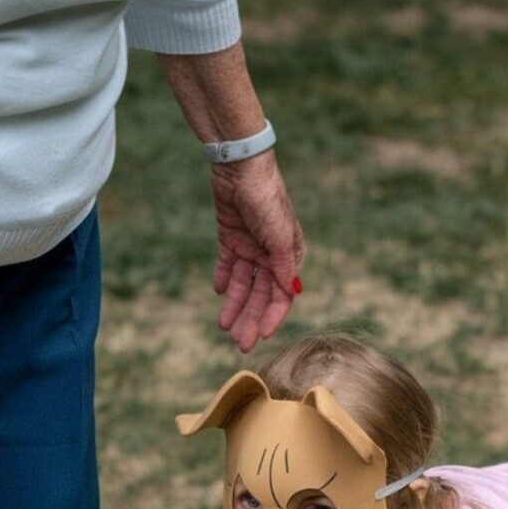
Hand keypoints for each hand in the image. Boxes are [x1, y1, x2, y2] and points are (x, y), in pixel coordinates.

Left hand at [209, 150, 303, 352]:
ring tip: (222, 325)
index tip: (259, 336)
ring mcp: (249, 246)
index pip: (281, 295)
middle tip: (238, 343)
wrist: (240, 165)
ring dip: (234, 305)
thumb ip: (282, 265)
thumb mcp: (279, 234)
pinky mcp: (230, 237)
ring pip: (242, 284)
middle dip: (250, 318)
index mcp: (287, 254)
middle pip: (260, 295)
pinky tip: (217, 292)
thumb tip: (290, 293)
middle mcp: (270, 254)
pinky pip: (227, 265)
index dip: (271, 317)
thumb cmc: (266, 197)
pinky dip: (223, 279)